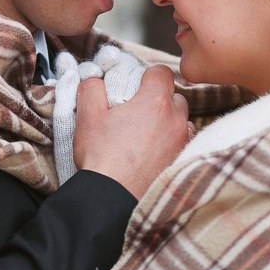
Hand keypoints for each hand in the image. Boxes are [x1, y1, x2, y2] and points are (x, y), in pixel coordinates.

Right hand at [73, 65, 188, 198]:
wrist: (114, 196)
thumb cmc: (102, 157)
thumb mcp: (88, 116)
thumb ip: (92, 89)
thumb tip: (95, 80)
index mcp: (154, 102)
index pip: (162, 72)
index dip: (148, 76)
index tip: (137, 85)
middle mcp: (174, 119)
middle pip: (175, 95)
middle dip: (159, 99)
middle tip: (137, 111)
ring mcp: (181, 141)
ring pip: (181, 119)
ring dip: (168, 120)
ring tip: (145, 132)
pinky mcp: (181, 159)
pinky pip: (182, 141)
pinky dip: (171, 140)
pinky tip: (152, 150)